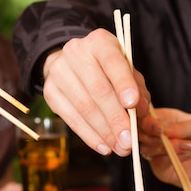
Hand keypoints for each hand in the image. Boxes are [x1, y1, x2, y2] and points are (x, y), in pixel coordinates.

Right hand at [41, 29, 150, 156]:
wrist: (71, 64)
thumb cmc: (106, 69)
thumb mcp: (126, 71)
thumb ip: (138, 90)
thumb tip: (141, 115)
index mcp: (100, 42)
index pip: (113, 62)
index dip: (124, 84)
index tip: (133, 105)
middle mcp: (76, 53)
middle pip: (98, 90)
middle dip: (116, 119)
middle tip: (129, 140)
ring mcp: (59, 72)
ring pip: (84, 107)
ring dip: (104, 132)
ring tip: (120, 148)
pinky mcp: (50, 92)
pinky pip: (71, 118)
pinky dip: (89, 136)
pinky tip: (104, 146)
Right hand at [138, 108, 190, 190]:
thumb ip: (181, 127)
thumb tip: (160, 128)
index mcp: (167, 119)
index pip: (146, 116)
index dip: (147, 121)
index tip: (158, 128)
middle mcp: (160, 135)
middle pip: (140, 133)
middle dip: (153, 136)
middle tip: (171, 138)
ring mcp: (159, 153)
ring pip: (146, 148)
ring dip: (166, 148)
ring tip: (189, 147)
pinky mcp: (163, 170)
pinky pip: (156, 164)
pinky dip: (170, 159)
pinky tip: (188, 156)